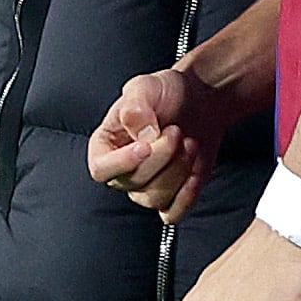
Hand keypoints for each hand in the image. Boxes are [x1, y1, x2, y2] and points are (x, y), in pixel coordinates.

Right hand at [90, 65, 253, 222]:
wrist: (199, 101)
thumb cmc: (166, 93)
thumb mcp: (145, 87)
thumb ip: (136, 106)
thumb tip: (140, 134)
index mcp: (105, 146)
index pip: (101, 169)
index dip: (122, 162)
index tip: (146, 144)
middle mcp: (121, 171)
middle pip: (133, 183)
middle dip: (162, 156)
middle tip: (176, 130)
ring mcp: (145, 187)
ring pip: (155, 198)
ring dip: (178, 170)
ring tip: (189, 142)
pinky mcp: (170, 197)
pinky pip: (173, 213)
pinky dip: (187, 196)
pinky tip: (196, 170)